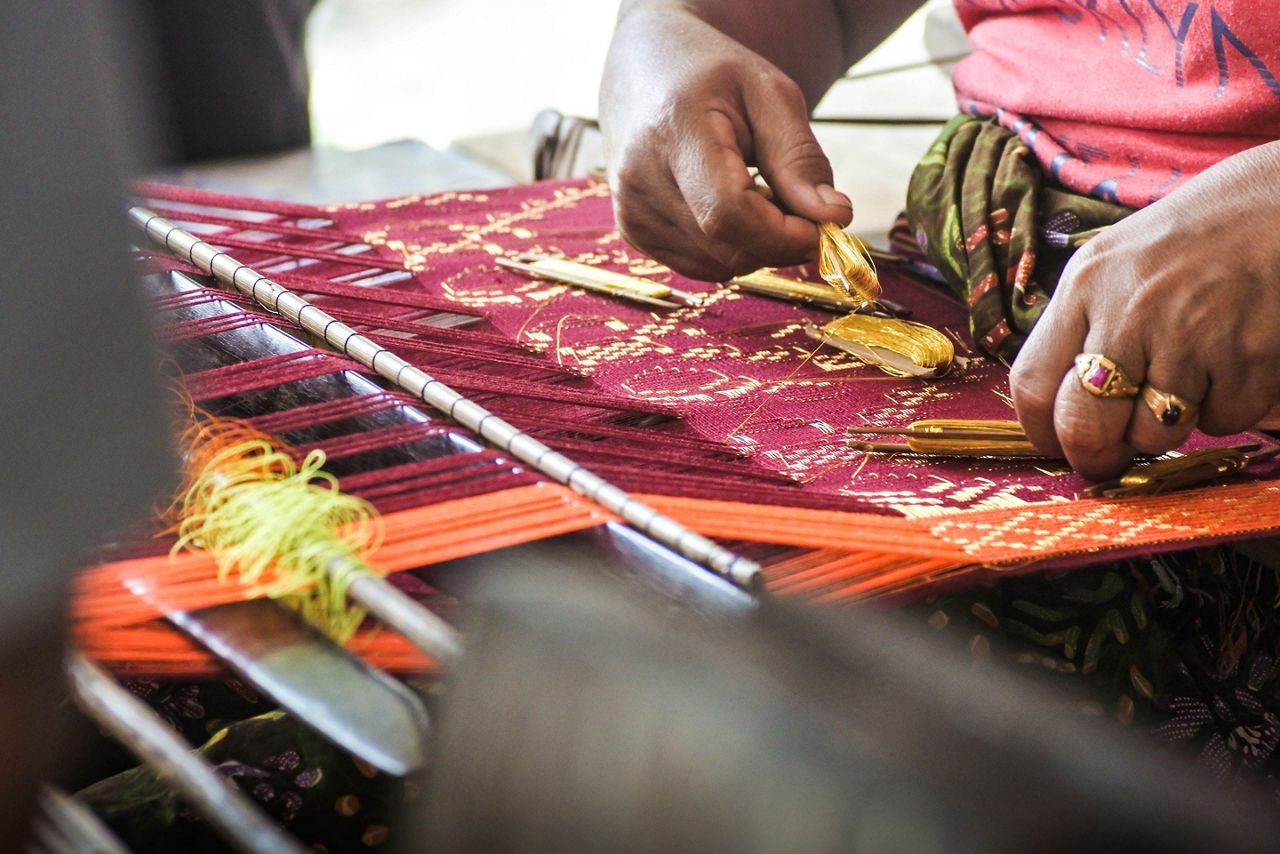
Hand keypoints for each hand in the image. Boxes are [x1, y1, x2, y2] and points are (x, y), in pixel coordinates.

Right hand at [598, 6, 852, 280]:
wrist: (646, 70)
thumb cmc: (713, 76)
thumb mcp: (770, 95)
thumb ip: (800, 159)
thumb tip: (833, 218)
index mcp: (673, 130)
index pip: (728, 213)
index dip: (785, 235)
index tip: (828, 226)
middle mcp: (640, 179)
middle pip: (728, 247)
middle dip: (782, 240)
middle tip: (804, 204)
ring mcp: (631, 212)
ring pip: (720, 265)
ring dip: (758, 244)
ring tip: (760, 192)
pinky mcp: (634, 234)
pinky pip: (703, 266)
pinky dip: (733, 248)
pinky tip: (733, 207)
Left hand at [1010, 142, 1279, 479]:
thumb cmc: (1194, 237)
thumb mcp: (1114, 263)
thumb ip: (1080, 326)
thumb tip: (1054, 408)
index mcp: (1085, 286)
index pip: (1032, 384)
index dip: (1041, 431)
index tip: (1055, 445)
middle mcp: (1130, 311)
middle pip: (1085, 426)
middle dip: (1093, 457)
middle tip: (1106, 460)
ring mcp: (1191, 335)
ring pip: (1154, 434)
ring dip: (1165, 428)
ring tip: (1183, 382)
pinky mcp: (1248, 355)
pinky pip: (1220, 420)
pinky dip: (1225, 407)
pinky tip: (1229, 363)